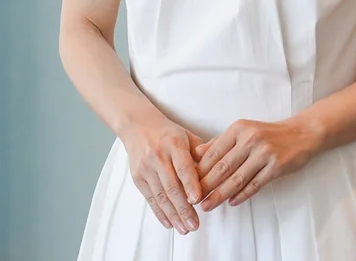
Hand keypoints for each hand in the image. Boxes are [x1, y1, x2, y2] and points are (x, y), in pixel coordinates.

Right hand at [121, 118, 204, 234]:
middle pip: (171, 186)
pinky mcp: (138, 179)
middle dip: (183, 208)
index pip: (184, 167)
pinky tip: (169, 223)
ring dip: (173, 215)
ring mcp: (146, 169)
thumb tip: (218, 169)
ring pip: (160, 196)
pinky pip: (150, 199)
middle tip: (194, 224)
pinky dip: (160, 213)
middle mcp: (158, 157)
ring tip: (184, 228)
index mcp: (174, 145)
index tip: (198, 200)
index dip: (191, 185)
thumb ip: (202, 152)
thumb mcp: (187, 136)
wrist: (138, 127)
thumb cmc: (169, 134)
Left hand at [194, 117, 322, 210]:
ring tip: (207, 206)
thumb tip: (196, 154)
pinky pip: (255, 184)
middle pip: (223, 167)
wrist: (302, 133)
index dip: (199, 171)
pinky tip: (231, 202)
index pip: (214, 153)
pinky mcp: (277, 166)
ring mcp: (265, 153)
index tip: (188, 184)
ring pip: (237, 179)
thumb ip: (220, 142)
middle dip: (206, 186)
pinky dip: (241, 195)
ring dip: (220, 195)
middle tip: (193, 200)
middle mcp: (251, 139)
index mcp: (239, 128)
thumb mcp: (244, 130)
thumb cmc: (269, 134)